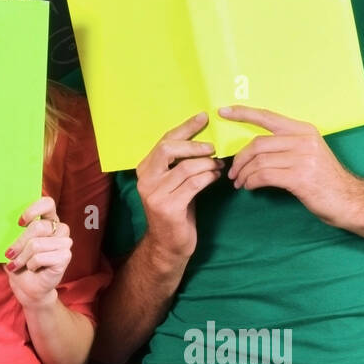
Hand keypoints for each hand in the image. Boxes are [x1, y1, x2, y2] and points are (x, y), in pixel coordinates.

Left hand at [5, 197, 71, 309]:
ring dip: (23, 257)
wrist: (28, 287)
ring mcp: (65, 243)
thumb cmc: (21, 264)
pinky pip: (41, 257)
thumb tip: (1, 221)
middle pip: (37, 227)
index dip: (33, 210)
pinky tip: (33, 268)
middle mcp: (59, 229)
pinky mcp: (66, 257)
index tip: (19, 223)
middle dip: (19, 243)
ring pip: (36, 244)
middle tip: (9, 254)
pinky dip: (31, 265)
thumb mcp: (14, 245)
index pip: (48, 204)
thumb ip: (14, 232)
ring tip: (19, 265)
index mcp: (48, 220)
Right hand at [135, 112, 224, 260]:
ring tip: (219, 165)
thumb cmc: (176, 211)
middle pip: (168, 149)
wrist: (168, 245)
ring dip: (207, 164)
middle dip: (194, 145)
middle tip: (212, 147)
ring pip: (186, 167)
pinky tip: (216, 177)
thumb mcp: (173, 183)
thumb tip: (204, 140)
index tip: (203, 117)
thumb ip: (179, 164)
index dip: (185, 128)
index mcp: (145, 169)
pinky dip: (208, 177)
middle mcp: (145, 179)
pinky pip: (193, 184)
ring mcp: (154, 194)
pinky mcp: (168, 208)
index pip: (164, 141)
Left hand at [220, 105, 360, 224]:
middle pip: (257, 144)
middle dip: (239, 159)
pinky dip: (252, 182)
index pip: (267, 117)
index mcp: (304, 130)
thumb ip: (285, 145)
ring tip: (240, 183)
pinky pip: (264, 176)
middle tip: (232, 172)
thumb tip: (253, 148)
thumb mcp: (308, 153)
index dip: (243, 113)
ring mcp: (303, 158)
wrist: (348, 200)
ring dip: (244, 174)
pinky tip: (250, 187)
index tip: (223, 112)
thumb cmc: (323, 179)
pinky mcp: (300, 177)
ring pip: (258, 161)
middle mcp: (304, 140)